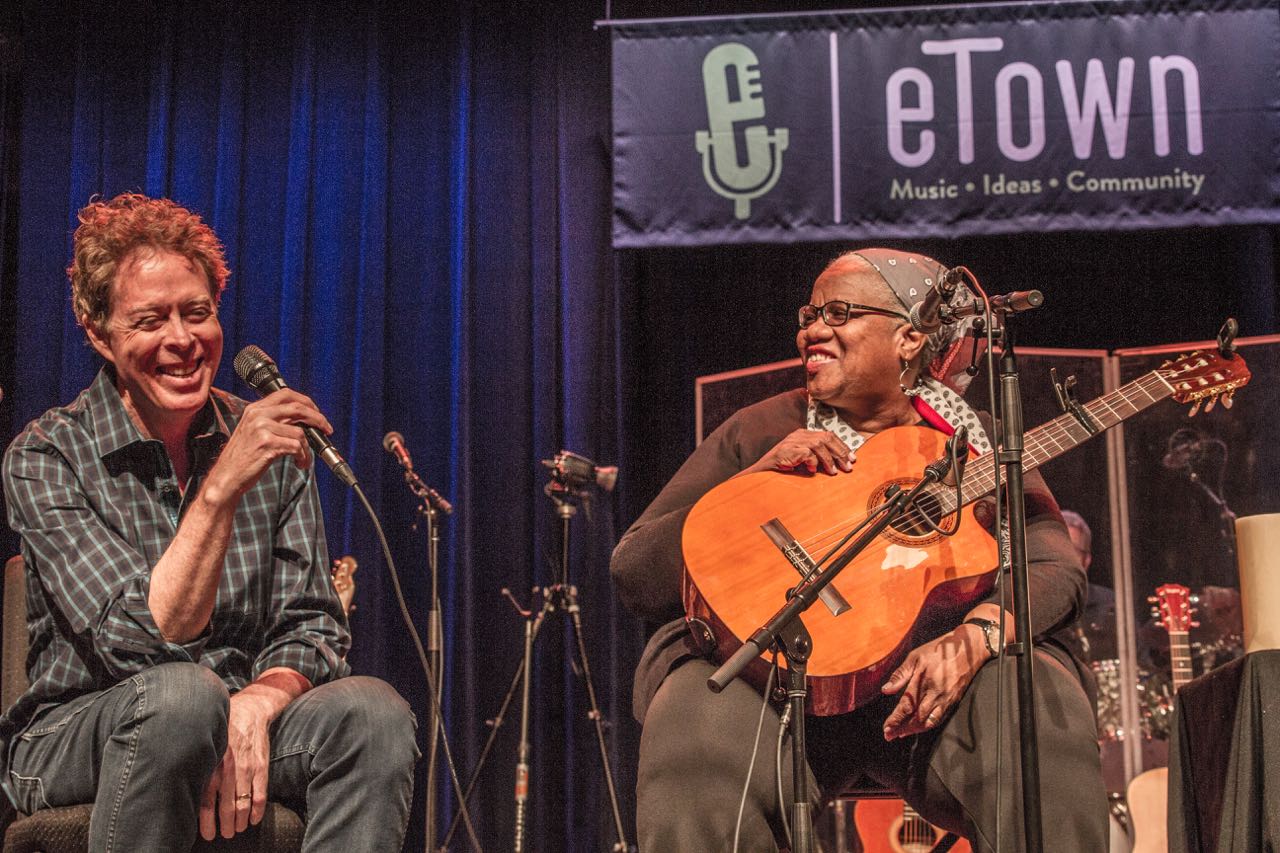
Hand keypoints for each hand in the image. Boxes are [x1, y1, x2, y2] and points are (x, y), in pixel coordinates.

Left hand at [199, 692, 271, 840]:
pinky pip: (260, 793)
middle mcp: (227, 768)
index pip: (205, 801)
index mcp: (210, 764)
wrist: (250, 710)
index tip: (207, 834)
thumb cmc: (223, 729)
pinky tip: (253, 820)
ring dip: (240, 821)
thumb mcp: (206, 744)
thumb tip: (183, 789)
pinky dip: (257, 810)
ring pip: (243, 803)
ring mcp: (246, 768)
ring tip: (237, 829)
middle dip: (225, 825)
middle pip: (226, 806)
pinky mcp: (261, 766)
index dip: (206, 821)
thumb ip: (199, 765)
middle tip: (224, 834)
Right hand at [204, 389, 332, 502]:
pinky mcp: (267, 444)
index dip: (306, 401)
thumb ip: (274, 421)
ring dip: (308, 448)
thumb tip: (304, 420)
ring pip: (300, 432)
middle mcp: (258, 415)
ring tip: (304, 459)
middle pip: (298, 408)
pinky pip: (297, 447)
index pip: (286, 394)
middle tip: (327, 429)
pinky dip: (303, 457)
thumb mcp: (254, 431)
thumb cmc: (243, 457)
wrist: (227, 477)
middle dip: (318, 419)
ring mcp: (262, 428)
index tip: (317, 413)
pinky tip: (300, 464)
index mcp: (255, 409)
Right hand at [743, 429, 851, 475]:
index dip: (842, 446)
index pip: (828, 435)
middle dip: (840, 452)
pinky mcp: (788, 450)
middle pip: (827, 438)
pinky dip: (813, 463)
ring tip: (833, 472)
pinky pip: (807, 454)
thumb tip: (838, 462)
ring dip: (829, 460)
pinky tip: (812, 471)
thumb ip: (816, 456)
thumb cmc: (783, 467)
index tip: (852, 458)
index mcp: (804, 434)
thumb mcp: (802, 459)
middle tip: (848, 466)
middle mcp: (799, 435)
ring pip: (819, 445)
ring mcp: (793, 441)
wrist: (762, 471)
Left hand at [880, 624, 989, 739]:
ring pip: (929, 721)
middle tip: (890, 735)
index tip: (886, 728)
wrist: (967, 649)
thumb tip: (885, 689)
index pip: (906, 706)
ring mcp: (946, 698)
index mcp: (923, 681)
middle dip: (902, 728)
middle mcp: (935, 693)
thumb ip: (900, 674)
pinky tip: (920, 727)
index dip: (895, 719)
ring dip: (914, 730)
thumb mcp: (915, 657)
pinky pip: (939, 718)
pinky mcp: (953, 700)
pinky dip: (928, 725)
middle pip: (917, 718)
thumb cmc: (939, 650)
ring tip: (902, 733)